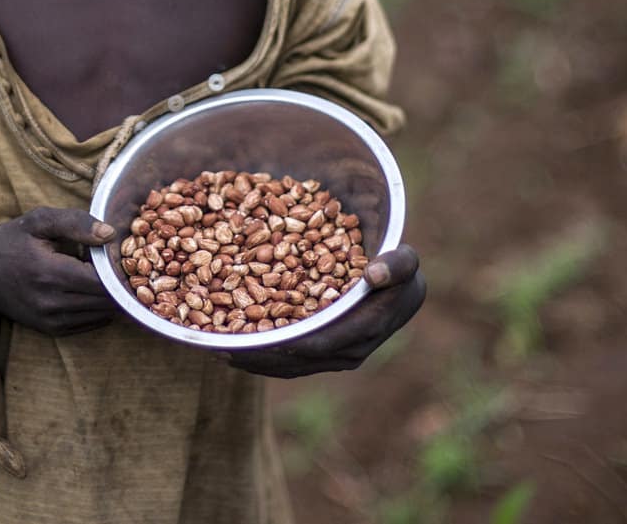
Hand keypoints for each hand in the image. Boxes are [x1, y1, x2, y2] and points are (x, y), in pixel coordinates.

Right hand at [0, 207, 119, 335]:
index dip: (116, 268)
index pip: (102, 281)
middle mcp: (51, 302)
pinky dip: (99, 308)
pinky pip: (90, 324)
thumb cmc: (13, 240)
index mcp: (49, 272)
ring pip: (101, 314)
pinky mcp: (51, 329)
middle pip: (105, 301)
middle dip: (117, 283)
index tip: (118, 253)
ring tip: (104, 275)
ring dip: (110, 297)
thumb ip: (76, 223)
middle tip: (116, 264)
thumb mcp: (39, 221)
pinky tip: (92, 290)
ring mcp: (50, 319)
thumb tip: (110, 234)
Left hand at [223, 245, 424, 377]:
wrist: (399, 289)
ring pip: (291, 365)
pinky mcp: (324, 355)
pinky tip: (235, 349)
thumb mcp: (405, 261)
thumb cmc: (398, 269)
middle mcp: (351, 350)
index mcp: (368, 328)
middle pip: (299, 359)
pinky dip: (263, 357)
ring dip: (257, 361)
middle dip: (262, 356)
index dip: (290, 342)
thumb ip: (397, 264)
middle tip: (225, 348)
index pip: (324, 341)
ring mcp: (336, 356)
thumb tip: (374, 272)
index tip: (258, 338)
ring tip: (221, 352)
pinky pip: (291, 362)